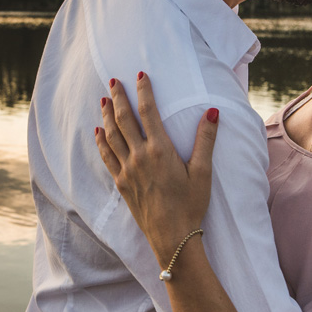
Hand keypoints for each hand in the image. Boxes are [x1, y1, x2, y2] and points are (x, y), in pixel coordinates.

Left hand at [94, 72, 219, 260]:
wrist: (172, 236)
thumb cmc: (191, 205)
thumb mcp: (203, 171)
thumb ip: (205, 139)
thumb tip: (212, 112)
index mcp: (161, 150)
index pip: (148, 111)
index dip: (143, 91)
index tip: (139, 75)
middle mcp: (140, 156)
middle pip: (124, 119)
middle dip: (118, 97)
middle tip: (113, 81)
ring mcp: (127, 170)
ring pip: (111, 135)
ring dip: (106, 115)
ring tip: (104, 100)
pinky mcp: (121, 183)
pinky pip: (107, 156)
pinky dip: (101, 141)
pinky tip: (98, 131)